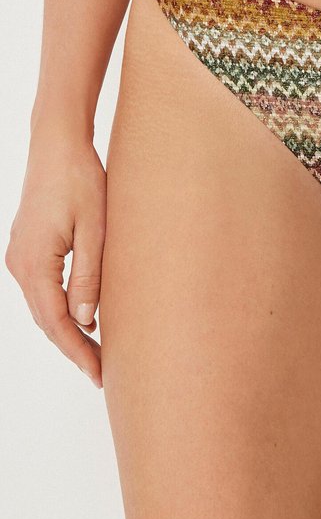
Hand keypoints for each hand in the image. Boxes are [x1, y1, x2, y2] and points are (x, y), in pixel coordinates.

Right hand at [5, 126, 105, 388]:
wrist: (57, 144)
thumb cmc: (81, 180)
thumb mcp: (94, 230)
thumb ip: (89, 277)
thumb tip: (86, 321)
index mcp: (34, 263)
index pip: (56, 322)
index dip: (78, 351)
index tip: (99, 374)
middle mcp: (19, 264)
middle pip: (45, 320)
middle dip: (73, 347)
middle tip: (102, 372)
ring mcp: (19, 255)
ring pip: (42, 306)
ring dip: (66, 330)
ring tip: (96, 352)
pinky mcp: (27, 247)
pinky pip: (42, 289)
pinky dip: (60, 308)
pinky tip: (82, 317)